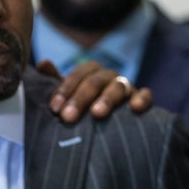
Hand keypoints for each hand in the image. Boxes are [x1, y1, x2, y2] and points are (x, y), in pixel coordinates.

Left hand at [36, 59, 153, 122]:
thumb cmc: (85, 109)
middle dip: (81, 98)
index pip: (80, 73)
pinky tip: (134, 108)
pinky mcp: (142, 99)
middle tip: (68, 117)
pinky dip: (142, 99)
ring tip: (97, 114)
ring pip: (119, 86)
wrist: (111, 125)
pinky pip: (146, 95)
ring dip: (107, 98)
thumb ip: (56, 81)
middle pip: (96, 80)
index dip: (66, 89)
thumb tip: (43, 63)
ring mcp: (127, 87)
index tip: (55, 108)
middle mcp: (110, 77)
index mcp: (92, 73)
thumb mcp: (70, 96)